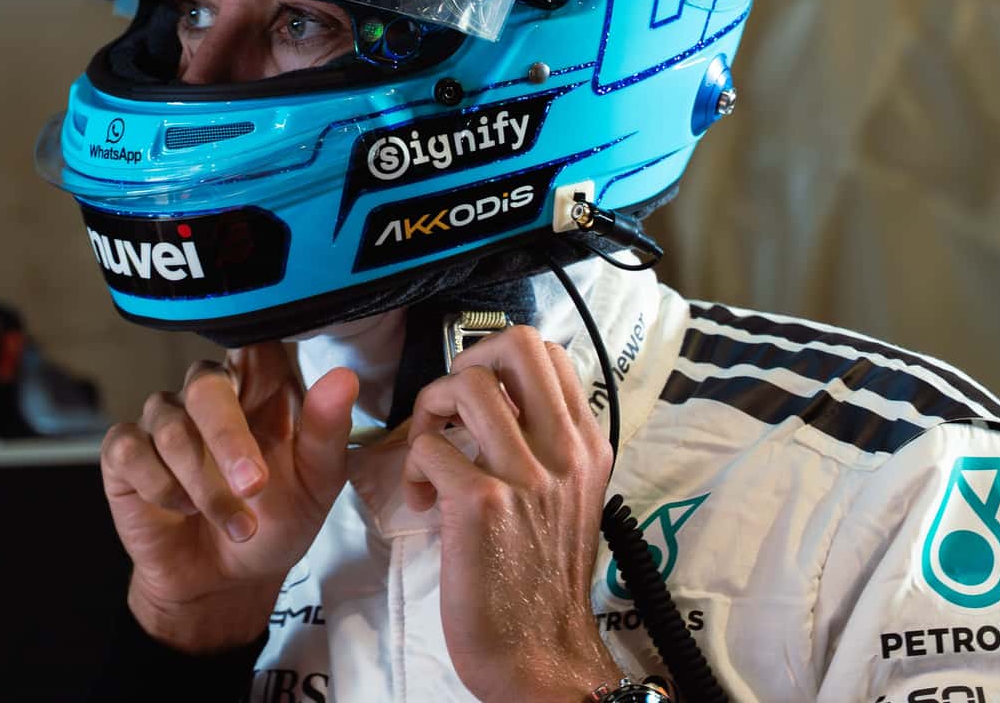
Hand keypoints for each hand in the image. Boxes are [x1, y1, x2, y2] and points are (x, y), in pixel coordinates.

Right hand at [100, 341, 356, 652]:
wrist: (227, 583)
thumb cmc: (275, 523)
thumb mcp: (316, 486)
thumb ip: (327, 431)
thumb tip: (343, 378)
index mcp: (258, 389)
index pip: (253, 345)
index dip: (257, 359)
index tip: (271, 394)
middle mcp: (206, 394)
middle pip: (205, 382)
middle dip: (228, 438)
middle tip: (253, 486)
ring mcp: (162, 420)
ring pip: (170, 426)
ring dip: (206, 487)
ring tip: (237, 526)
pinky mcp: (125, 452)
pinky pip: (129, 449)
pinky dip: (160, 487)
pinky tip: (182, 510)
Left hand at [401, 326, 622, 701]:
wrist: (541, 655)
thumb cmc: (543, 582)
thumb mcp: (571, 500)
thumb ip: (549, 449)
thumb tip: (506, 406)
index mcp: (586, 445)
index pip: (550, 354)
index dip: (500, 362)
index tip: (479, 402)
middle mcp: (564, 450)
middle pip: (517, 344)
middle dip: (467, 361)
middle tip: (451, 408)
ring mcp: (525, 474)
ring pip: (465, 384)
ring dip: (430, 411)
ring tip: (429, 453)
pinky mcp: (482, 503)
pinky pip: (429, 447)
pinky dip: (413, 468)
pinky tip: (422, 501)